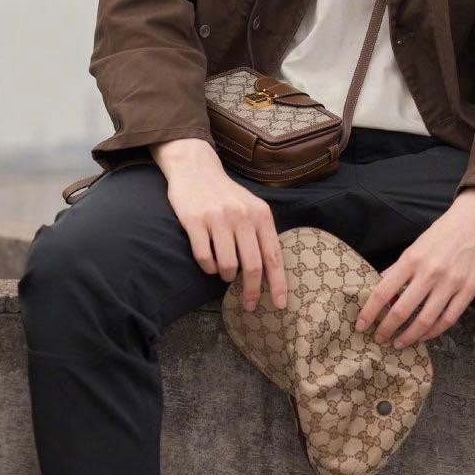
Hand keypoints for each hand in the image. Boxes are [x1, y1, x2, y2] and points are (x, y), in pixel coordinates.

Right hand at [150, 138, 287, 309]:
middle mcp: (242, 216)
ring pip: (227, 265)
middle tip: (249, 304)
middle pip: (252, 266)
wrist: (196, 168)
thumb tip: (270, 273)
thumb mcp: (252, 207)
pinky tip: (209, 265)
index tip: (280, 305)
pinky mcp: (194, 221)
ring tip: (224, 274)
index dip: (278, 284)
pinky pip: (204, 257)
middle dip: (251, 291)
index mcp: (261, 214)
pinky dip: (207, 268)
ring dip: (226, 277)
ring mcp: (218, 218)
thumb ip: (261, 234)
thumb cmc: (227, 195)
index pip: (274, 256)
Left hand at [353, 187, 474, 347]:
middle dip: (386, 329)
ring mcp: (451, 283)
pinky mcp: (469, 290)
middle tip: (379, 339)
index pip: (383, 292)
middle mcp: (430, 272)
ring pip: (425, 321)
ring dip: (409, 337)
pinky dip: (434, 332)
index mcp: (411, 259)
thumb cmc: (443, 232)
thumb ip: (398, 269)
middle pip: (402, 311)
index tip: (361, 325)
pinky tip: (424, 336)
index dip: (369, 312)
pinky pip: (448, 319)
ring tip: (399, 343)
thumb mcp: (415, 246)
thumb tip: (379, 288)